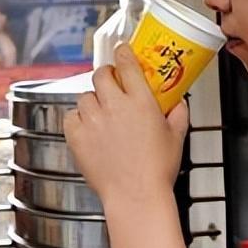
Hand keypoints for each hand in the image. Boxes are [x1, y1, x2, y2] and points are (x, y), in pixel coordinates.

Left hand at [63, 43, 190, 210]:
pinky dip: (77, 119)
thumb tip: (177, 102)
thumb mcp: (176, 138)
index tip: (121, 51)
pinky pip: (70, 117)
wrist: (136, 196)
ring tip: (100, 113)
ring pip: (85, 96)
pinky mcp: (77, 136)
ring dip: (92, 100)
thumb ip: (177, 114)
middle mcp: (114, 107)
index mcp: (140, 102)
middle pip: (101, 74)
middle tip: (110, 83)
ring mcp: (93, 120)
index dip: (123, 53)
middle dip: (105, 75)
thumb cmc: (156, 171)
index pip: (127, 64)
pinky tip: (88, 128)